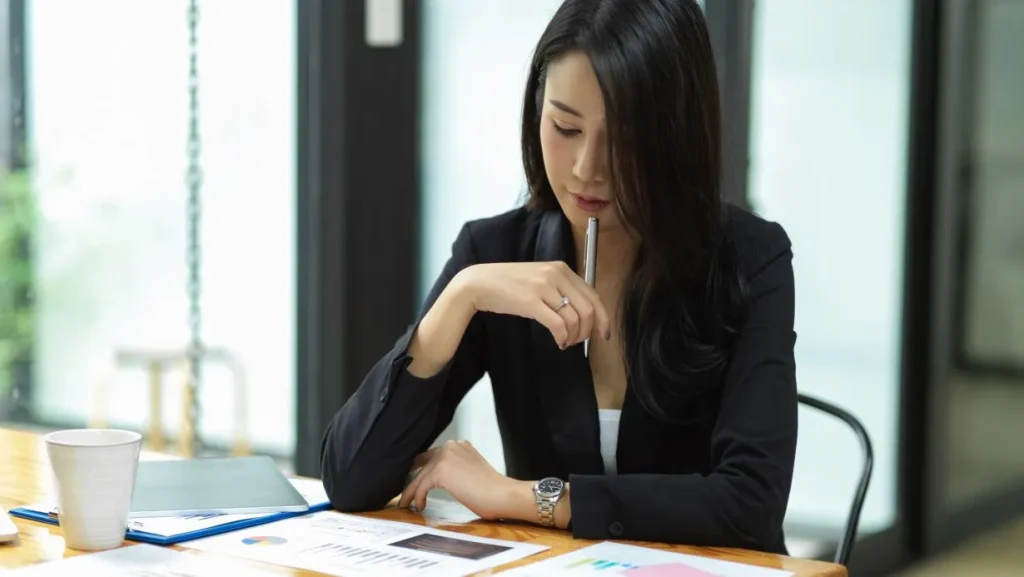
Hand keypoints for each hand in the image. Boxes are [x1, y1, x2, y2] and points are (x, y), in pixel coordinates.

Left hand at [398, 440, 526, 520]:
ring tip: (407, 503)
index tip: (413, 480)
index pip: (433, 455)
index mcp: (459, 445)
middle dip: (413, 480)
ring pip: (420, 476)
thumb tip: (439, 480)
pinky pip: (421, 486)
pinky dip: (418, 497)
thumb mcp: (471, 471)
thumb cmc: (492, 489)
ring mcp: (444, 457)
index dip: (420, 468)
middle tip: (406, 494)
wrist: (502, 494)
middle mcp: (450, 446)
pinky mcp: (440, 471)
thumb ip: (455, 469)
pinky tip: (420, 506)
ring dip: (411, 491)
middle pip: (423, 465)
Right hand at [460, 261, 611, 348]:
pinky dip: (562, 338)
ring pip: (574, 319)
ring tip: (564, 342)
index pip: (594, 295)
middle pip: (588, 310)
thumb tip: (583, 314)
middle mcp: (556, 275)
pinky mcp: (530, 301)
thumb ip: (561, 289)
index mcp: (562, 269)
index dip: (603, 318)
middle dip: (587, 331)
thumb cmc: (509, 284)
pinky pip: (558, 325)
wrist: (479, 283)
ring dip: (573, 337)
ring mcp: (543, 287)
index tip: (604, 334)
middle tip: (577, 342)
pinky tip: (558, 342)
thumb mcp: (540, 279)